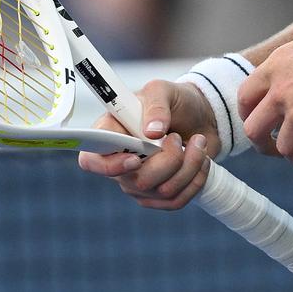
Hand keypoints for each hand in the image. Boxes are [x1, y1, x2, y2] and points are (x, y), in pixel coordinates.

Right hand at [75, 79, 217, 209]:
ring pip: (163, 191)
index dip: (110, 166)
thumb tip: (152, 132)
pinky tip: (200, 159)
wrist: (200, 116)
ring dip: (189, 165)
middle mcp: (119, 163)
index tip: (136, 159)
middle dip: (169, 160)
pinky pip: (177, 201)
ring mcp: (138, 182)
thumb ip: (156, 106)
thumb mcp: (164, 90)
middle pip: (138, 181)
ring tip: (197, 142)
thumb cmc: (174, 101)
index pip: (91, 161)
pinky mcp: (159, 195)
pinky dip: (196, 179)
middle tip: (177, 137)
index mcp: (110, 134)